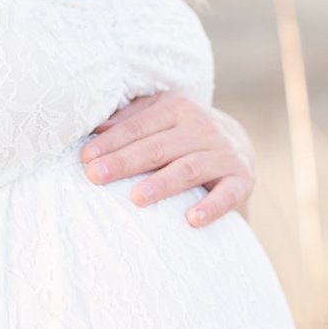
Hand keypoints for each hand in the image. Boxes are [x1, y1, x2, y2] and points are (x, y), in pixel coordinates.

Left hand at [80, 91, 254, 226]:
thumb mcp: (159, 115)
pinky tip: (192, 219)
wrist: (236, 144)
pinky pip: (227, 194)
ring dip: (162, 184)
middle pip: (158, 147)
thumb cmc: (181, 133)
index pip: (139, 126)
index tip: (85, 158)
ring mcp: (224, 154)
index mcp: (177, 109)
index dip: (111, 142)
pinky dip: (211, 207)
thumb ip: (129, 119)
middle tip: (96, 176)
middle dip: (125, 162)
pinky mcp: (242, 179)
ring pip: (188, 169)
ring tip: (137, 197)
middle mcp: (202, 128)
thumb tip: (94, 126)